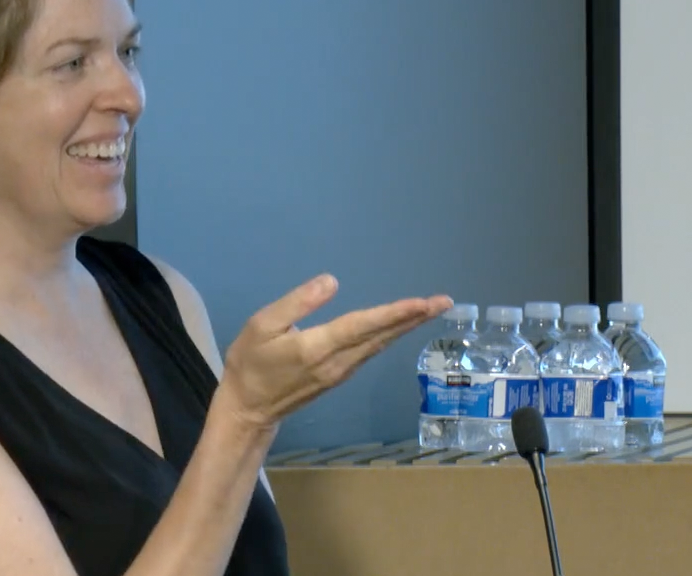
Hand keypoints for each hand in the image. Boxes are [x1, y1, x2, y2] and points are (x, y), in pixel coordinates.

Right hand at [219, 275, 452, 430]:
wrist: (247, 408)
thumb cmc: (249, 363)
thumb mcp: (261, 325)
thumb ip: (297, 302)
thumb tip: (331, 282)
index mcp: (317, 347)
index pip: (363, 325)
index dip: (394, 313)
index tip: (422, 303)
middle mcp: (337, 362)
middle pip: (381, 336)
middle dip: (413, 318)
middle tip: (444, 302)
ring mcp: (341, 372)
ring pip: (379, 345)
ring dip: (406, 327)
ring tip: (429, 309)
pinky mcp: (339, 376)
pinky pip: (370, 352)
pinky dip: (389, 336)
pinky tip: (400, 326)